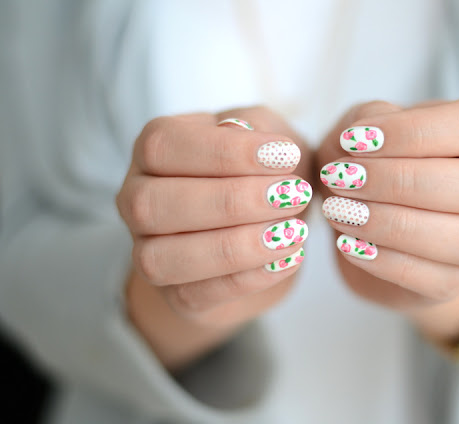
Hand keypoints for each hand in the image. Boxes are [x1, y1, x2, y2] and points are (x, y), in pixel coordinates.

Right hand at [116, 107, 312, 368]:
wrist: (269, 227)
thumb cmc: (263, 170)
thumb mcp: (269, 134)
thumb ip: (260, 128)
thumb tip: (252, 140)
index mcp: (153, 149)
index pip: (163, 144)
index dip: (225, 152)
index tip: (287, 155)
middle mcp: (137, 200)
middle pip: (152, 203)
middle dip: (231, 201)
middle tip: (294, 195)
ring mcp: (148, 251)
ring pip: (162, 258)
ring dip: (235, 247)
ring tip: (293, 232)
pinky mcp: (176, 295)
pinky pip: (194, 296)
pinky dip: (247, 279)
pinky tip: (288, 259)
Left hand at [315, 99, 458, 344]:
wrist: (360, 222)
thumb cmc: (367, 164)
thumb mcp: (359, 129)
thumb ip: (367, 121)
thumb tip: (364, 141)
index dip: (413, 132)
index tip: (353, 140)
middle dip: (401, 182)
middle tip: (344, 179)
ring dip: (394, 225)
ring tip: (341, 213)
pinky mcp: (453, 282)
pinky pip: (439, 280)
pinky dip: (386, 263)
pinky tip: (348, 244)